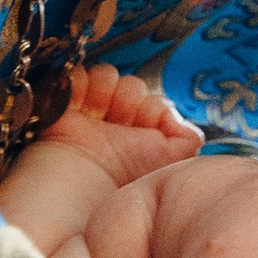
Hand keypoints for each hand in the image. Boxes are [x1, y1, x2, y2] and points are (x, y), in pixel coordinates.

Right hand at [41, 63, 204, 188]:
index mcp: (142, 136)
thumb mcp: (167, 164)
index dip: (153, 108)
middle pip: (133, 86)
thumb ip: (186, 142)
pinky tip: (80, 104)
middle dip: (129, 99)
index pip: (155, 103)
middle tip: (121, 118)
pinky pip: (78, 75)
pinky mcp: (65, 103)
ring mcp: (91, 111)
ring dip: (105, 89)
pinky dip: (80, 84)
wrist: (79, 182)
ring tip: (98, 111)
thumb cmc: (121, 181)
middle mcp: (118, 123)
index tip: (146, 123)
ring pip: (108, 76)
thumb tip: (191, 127)